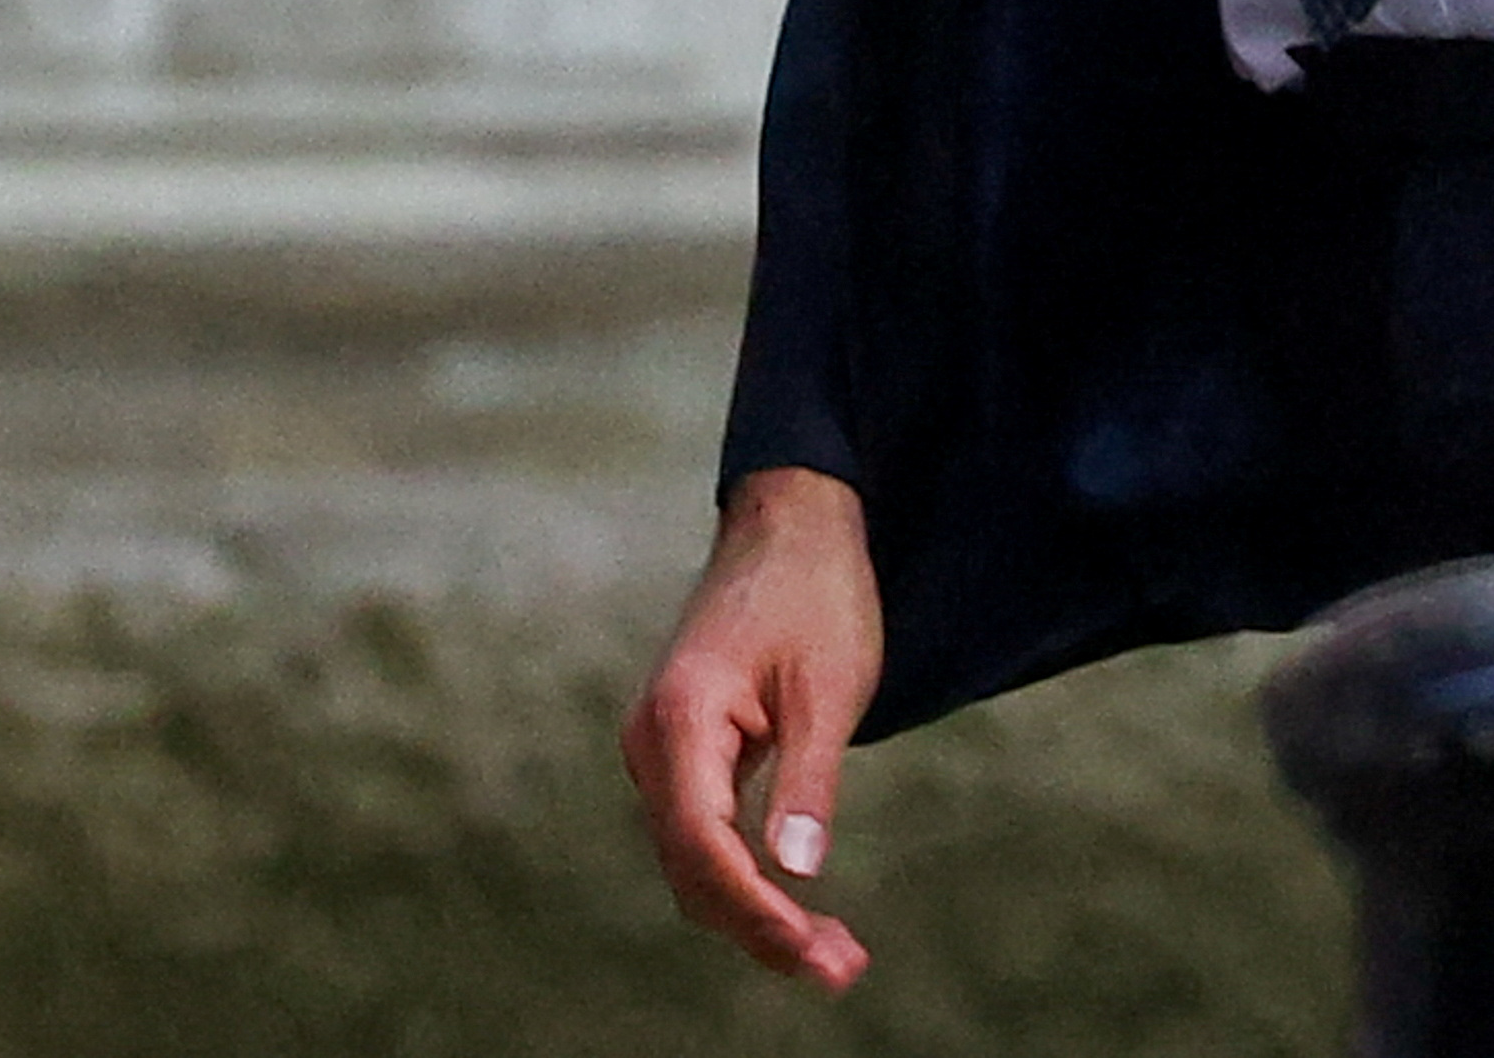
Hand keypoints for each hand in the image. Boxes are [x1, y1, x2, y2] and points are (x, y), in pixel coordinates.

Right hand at [621, 466, 882, 990]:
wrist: (792, 523)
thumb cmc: (817, 592)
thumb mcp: (830, 684)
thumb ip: (808, 778)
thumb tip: (797, 871)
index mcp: (682, 718)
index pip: (701, 842)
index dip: (753, 907)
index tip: (811, 949)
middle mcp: (653, 741)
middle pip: (692, 865)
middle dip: (760, 926)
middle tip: (840, 970)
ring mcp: (662, 749)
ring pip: (694, 858)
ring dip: (754, 911)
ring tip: (833, 956)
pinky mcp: (683, 752)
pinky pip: (703, 833)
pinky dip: (746, 875)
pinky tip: (795, 907)